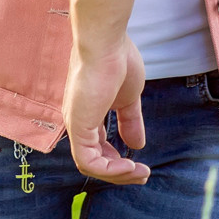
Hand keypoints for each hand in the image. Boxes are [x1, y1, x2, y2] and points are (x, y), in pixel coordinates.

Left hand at [64, 37, 149, 183]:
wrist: (106, 43)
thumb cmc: (116, 61)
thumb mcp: (128, 98)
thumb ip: (130, 121)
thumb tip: (136, 145)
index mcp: (87, 113)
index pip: (96, 148)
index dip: (116, 161)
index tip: (138, 165)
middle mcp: (77, 121)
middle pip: (94, 160)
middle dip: (119, 173)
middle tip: (142, 175)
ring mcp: (76, 125)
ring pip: (91, 166)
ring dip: (118, 174)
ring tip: (140, 172)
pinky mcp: (78, 127)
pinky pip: (89, 162)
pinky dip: (111, 170)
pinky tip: (130, 165)